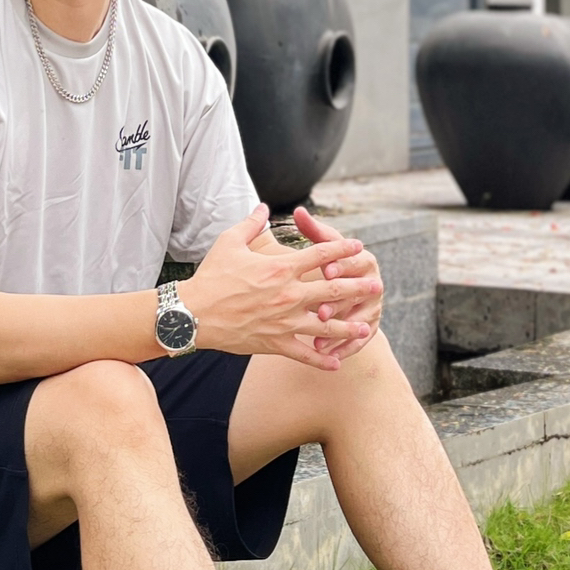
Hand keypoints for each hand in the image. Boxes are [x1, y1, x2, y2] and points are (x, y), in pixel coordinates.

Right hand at [182, 204, 381, 369]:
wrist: (193, 314)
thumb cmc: (211, 276)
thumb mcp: (229, 242)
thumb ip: (250, 223)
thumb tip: (262, 207)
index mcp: (280, 268)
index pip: (319, 255)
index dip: (341, 248)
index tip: (357, 246)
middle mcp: (288, 294)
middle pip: (332, 290)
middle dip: (357, 287)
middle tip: (376, 285)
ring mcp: (284, 321)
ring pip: (325, 325)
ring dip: (348, 326)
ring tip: (367, 326)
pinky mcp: (275, 343)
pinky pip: (304, 353)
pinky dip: (321, 359)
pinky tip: (336, 362)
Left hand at [293, 205, 384, 338]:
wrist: (351, 285)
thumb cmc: (333, 262)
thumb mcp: (324, 246)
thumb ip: (313, 230)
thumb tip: (298, 210)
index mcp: (364, 260)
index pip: (357, 262)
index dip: (343, 265)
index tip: (326, 270)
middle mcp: (374, 283)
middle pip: (360, 293)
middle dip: (340, 302)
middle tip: (321, 311)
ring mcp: (374, 307)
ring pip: (361, 320)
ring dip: (342, 331)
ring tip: (319, 341)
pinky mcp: (371, 326)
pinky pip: (361, 340)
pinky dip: (346, 348)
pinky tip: (328, 355)